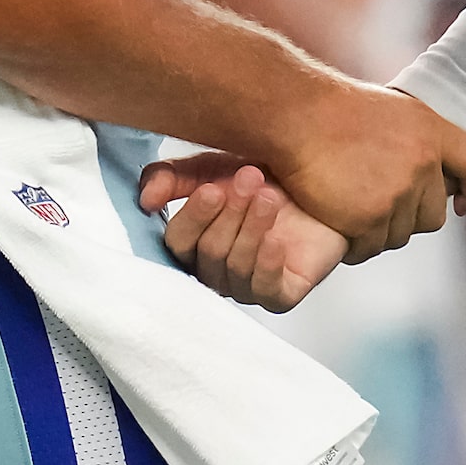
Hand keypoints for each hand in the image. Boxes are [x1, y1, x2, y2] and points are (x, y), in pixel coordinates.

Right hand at [137, 156, 345, 311]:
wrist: (320, 187)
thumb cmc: (261, 180)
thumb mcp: (211, 168)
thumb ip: (173, 178)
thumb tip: (145, 200)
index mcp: (194, 244)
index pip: (178, 243)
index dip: (193, 218)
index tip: (211, 188)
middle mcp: (216, 270)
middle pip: (208, 254)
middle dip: (230, 214)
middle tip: (250, 180)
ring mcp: (247, 287)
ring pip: (236, 268)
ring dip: (252, 228)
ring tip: (270, 198)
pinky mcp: (280, 296)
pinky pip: (266, 290)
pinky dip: (268, 261)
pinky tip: (277, 237)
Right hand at [271, 82, 465, 261]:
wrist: (295, 116)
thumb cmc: (331, 109)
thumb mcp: (390, 112)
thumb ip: (415, 142)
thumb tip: (428, 172)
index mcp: (431, 132)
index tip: (463, 203)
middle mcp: (422, 164)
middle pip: (433, 215)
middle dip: (409, 216)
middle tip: (377, 203)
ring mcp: (398, 194)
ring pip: (399, 235)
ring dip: (378, 230)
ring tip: (349, 207)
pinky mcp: (370, 219)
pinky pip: (370, 247)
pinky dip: (354, 242)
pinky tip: (337, 222)